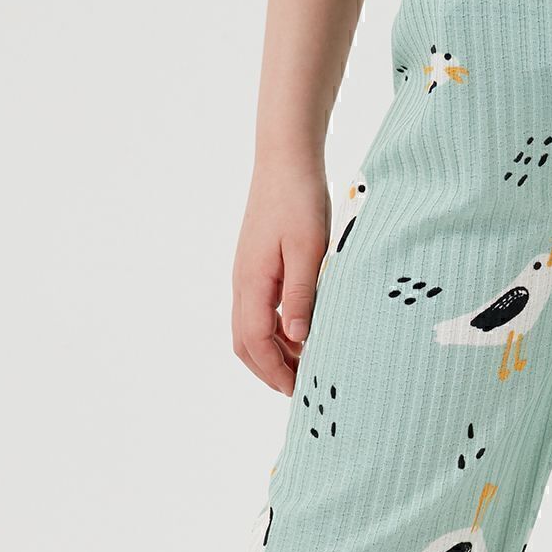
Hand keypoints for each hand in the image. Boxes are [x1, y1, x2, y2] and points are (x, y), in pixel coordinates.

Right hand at [231, 160, 329, 394]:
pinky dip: (274, 332)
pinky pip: (257, 311)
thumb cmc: (300, 201)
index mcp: (252, 283)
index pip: (256, 342)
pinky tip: (300, 333)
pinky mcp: (255, 267)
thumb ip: (302, 295)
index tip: (298, 390)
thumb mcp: (309, 249)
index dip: (275, 371)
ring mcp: (246, 276)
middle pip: (245, 343)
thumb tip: (297, 339)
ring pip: (249, 329)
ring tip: (304, 365)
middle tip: (298, 388)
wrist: (285, 162)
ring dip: (272, 353)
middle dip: (268, 370)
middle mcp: (242, 284)